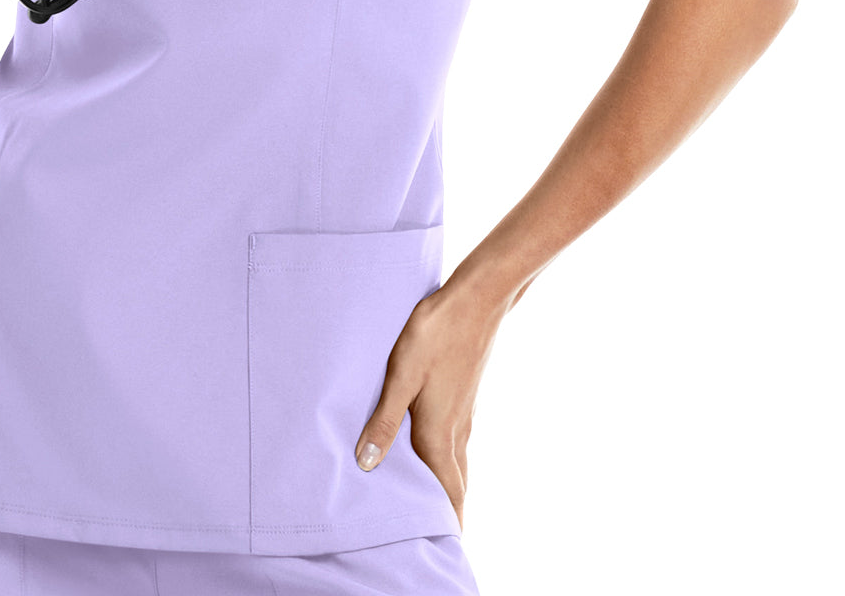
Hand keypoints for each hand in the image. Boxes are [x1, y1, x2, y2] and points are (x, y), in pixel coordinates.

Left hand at [353, 274, 507, 530]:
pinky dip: (450, 460)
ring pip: (459, 462)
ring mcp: (465, 413)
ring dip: (449, 485)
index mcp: (440, 432)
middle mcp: (457, 430)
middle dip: (448, 509)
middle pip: (456, 482)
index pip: (446, 491)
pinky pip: (459, 442)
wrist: (476, 300)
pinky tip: (437, 450)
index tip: (445, 543)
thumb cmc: (435, 334)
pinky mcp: (465, 396)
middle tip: (438, 531)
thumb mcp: (400, 375)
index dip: (446, 519)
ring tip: (436, 500)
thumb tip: (367, 464)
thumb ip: (385, 421)